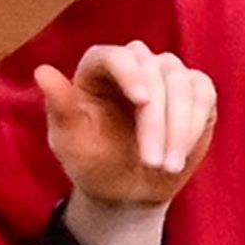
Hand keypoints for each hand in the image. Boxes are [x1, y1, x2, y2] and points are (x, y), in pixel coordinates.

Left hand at [36, 42, 216, 244]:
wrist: (127, 188)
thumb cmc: (93, 161)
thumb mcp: (70, 141)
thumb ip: (59, 106)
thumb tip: (42, 71)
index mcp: (97, 68)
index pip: (113, 56)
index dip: (129, 73)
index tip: (143, 102)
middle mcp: (135, 63)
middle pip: (154, 73)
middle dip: (157, 121)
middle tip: (153, 162)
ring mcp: (167, 74)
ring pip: (182, 84)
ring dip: (179, 128)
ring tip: (168, 166)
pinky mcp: (195, 89)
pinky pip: (203, 95)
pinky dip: (194, 124)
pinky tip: (182, 152)